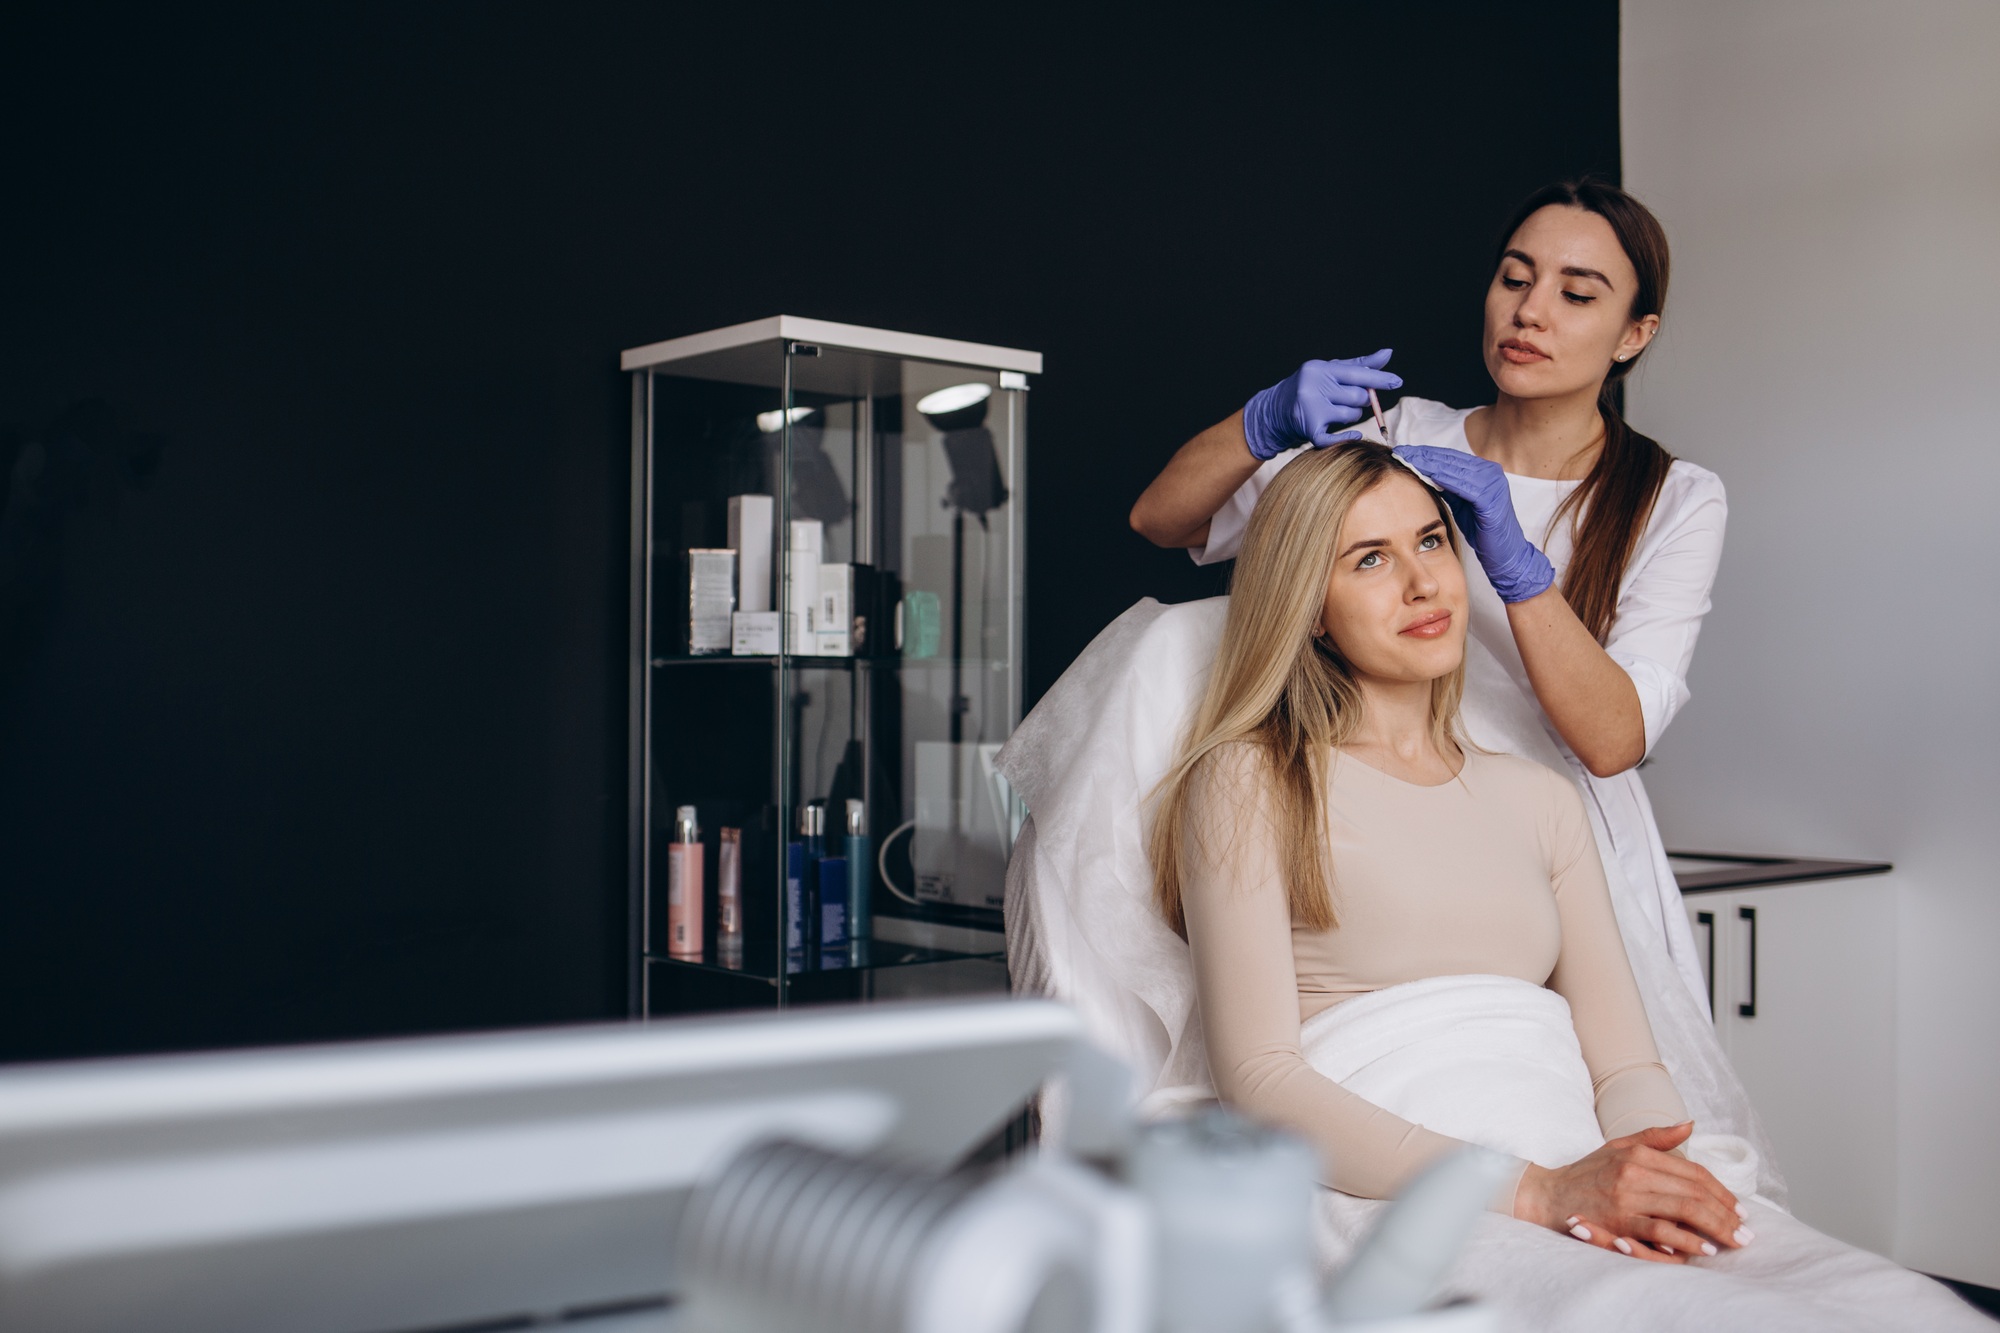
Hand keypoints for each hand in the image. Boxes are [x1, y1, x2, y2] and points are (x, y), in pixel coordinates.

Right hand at [1241, 351, 1401, 459]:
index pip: (1356, 373)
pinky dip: (1348, 437)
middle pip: (1357, 397)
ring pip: (1351, 416)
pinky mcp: (1308, 430)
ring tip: (1336, 413)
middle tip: (1349, 400)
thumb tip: (1388, 354)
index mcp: (1320, 369)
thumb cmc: (1311, 388)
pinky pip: (1337, 437)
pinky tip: (1354, 435)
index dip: (1379, 379)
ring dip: (1351, 417)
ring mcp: (1309, 409)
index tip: (1397, 381)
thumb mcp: (1331, 371)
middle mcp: (1312, 387)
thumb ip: (1360, 365)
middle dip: (1361, 401)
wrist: (1274, 411)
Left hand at [1391, 444, 1553, 602]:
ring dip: (1429, 463)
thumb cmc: (1484, 531)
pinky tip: (1426, 474)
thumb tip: (1426, 474)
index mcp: (1485, 471)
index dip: (1426, 453)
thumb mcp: (1462, 504)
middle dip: (1423, 455)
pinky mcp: (1490, 498)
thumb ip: (1449, 488)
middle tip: (1400, 451)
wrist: (1506, 554)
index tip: (1404, 451)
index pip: (1451, 457)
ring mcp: (1493, 483)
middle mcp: (1491, 472)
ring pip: (1454, 468)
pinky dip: (1444, 479)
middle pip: (1451, 459)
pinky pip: (1462, 485)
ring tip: (1407, 460)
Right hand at [1513, 1122, 1752, 1262]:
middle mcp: (1634, 1171)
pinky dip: (1687, 1241)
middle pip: (1694, 1192)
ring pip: (1683, 1210)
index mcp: (1638, 1154)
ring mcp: (1626, 1196)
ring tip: (1733, 1241)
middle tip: (1745, 1231)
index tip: (1738, 1209)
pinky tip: (1704, 1248)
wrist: (1547, 1195)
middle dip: (1725, 1213)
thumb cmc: (1586, 1173)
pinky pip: (1661, 1232)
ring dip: (1714, 1227)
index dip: (1720, 1191)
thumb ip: (1655, 1138)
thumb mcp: (1618, 1146)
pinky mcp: (1618, 1221)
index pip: (1692, 1171)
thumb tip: (1690, 1124)